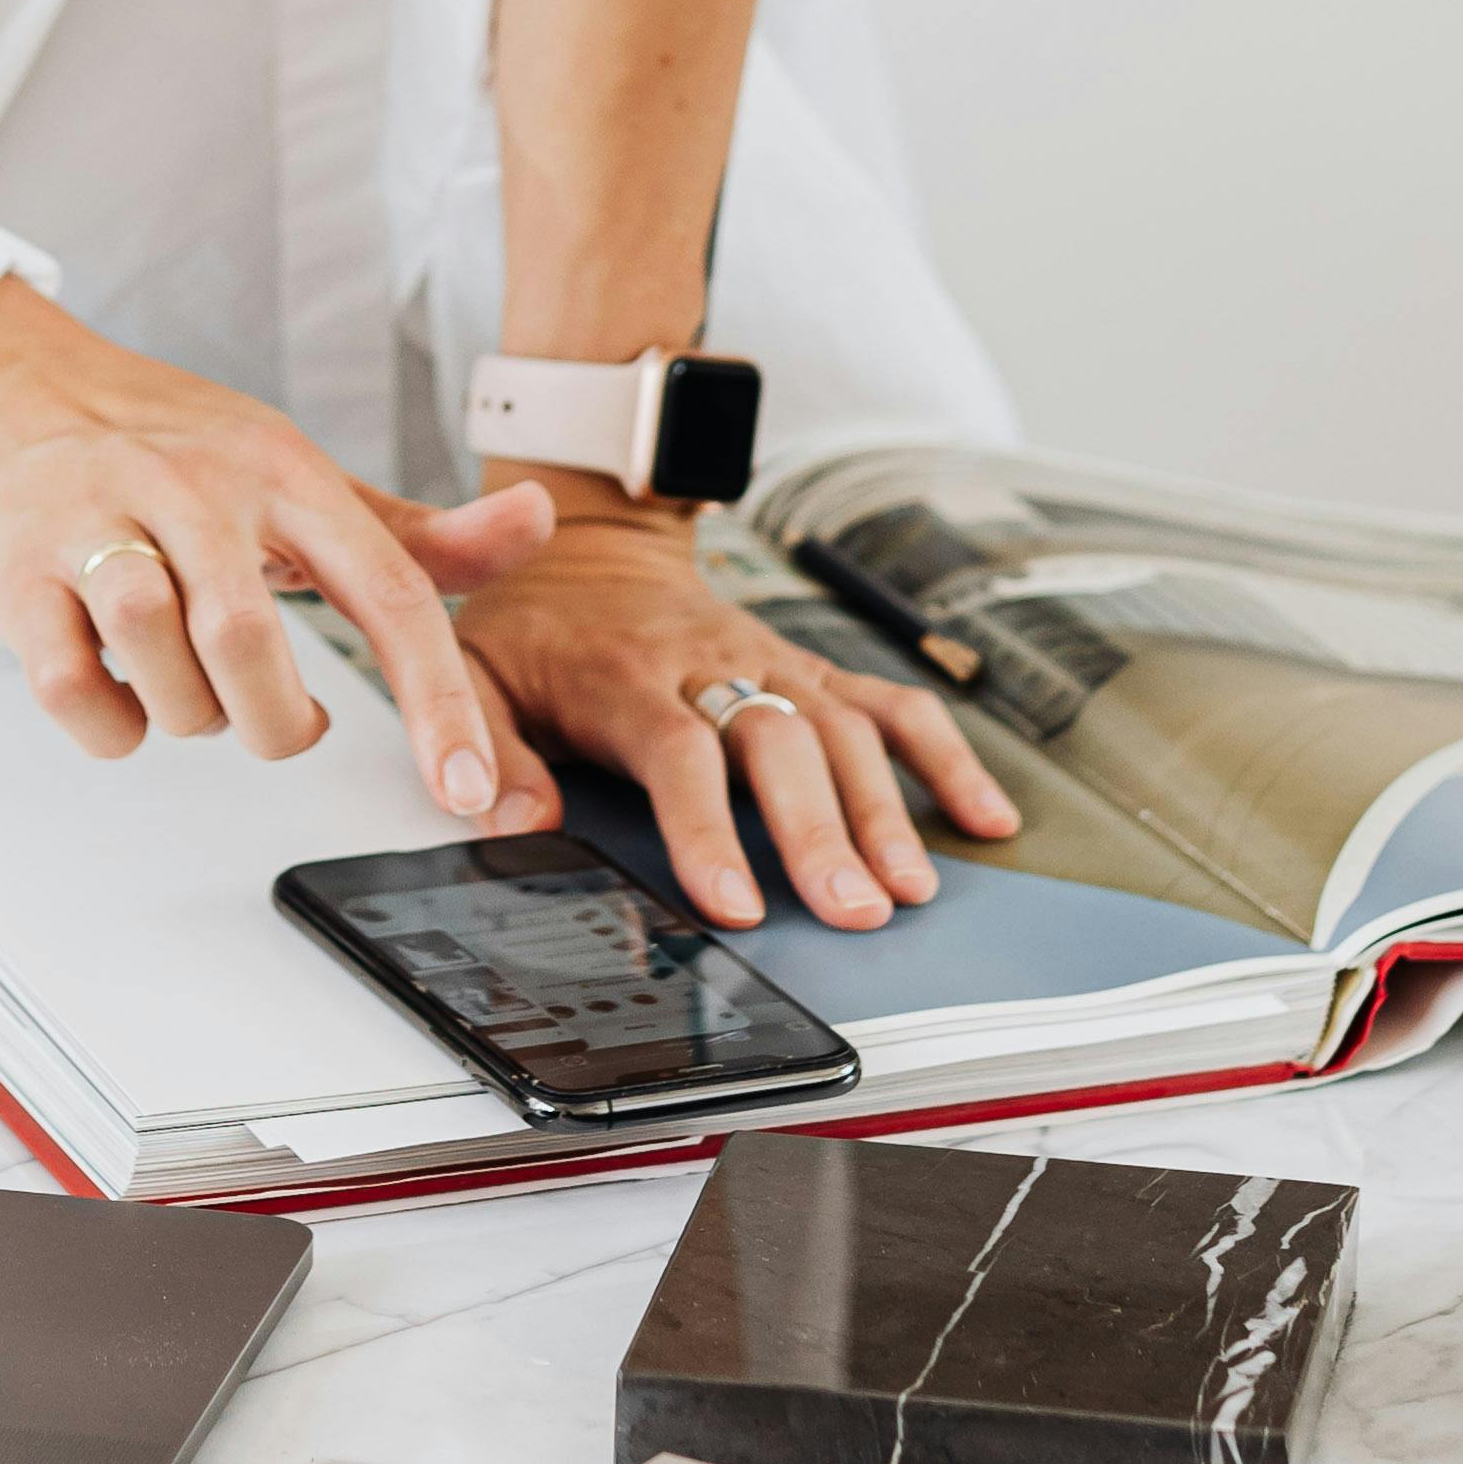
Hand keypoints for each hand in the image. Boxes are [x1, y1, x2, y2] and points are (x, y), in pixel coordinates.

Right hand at [0, 281, 557, 817]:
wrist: (25, 392)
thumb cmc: (181, 451)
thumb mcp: (310, 481)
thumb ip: (424, 534)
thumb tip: (538, 521)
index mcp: (286, 472)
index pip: (388, 590)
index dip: (436, 701)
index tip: (465, 789)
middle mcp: (195, 488)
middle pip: (249, 641)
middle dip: (274, 723)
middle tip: (276, 719)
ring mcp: (99, 523)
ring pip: (158, 660)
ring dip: (190, 714)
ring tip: (193, 688)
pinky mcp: (21, 572)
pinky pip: (72, 690)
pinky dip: (112, 727)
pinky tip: (124, 697)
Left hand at [454, 483, 1023, 933]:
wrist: (587, 552)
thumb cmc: (532, 633)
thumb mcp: (476, 678)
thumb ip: (490, 751)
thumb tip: (515, 823)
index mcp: (625, 675)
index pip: (678, 751)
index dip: (709, 828)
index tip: (736, 904)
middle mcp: (713, 662)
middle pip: (781, 741)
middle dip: (822, 830)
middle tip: (855, 911)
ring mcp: (774, 660)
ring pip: (846, 727)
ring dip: (887, 809)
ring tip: (911, 890)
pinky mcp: (812, 667)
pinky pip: (893, 703)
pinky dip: (946, 758)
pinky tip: (986, 819)